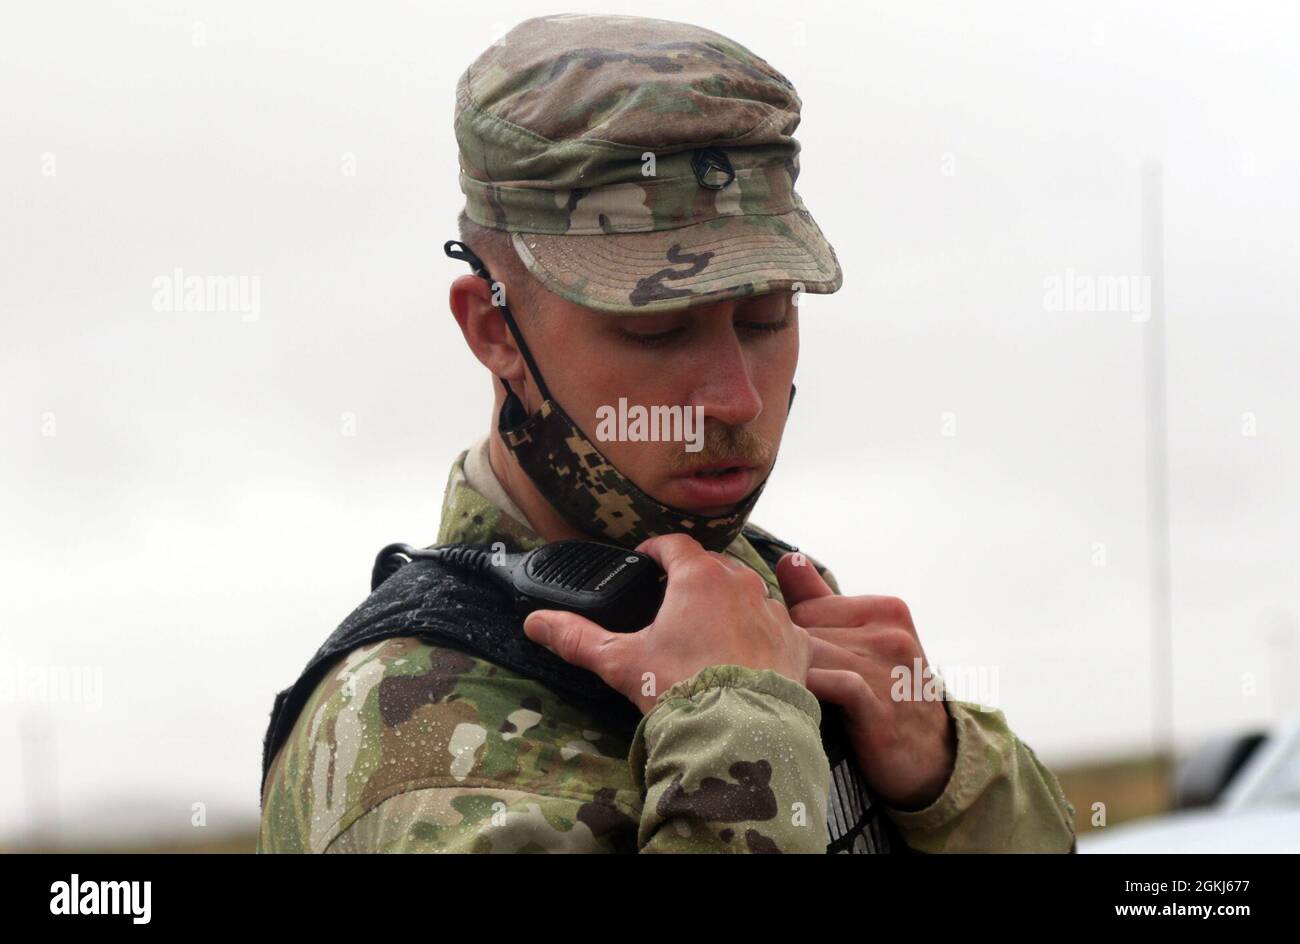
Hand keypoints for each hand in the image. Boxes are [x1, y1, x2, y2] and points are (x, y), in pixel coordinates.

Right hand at [523, 533, 812, 714]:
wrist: (743, 732)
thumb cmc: (682, 689)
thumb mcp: (621, 662)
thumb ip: (577, 638)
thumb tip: (536, 622)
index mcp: (698, 577)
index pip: (674, 544)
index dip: (656, 549)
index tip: (646, 560)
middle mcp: (741, 583)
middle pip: (713, 565)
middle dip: (693, 576)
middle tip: (673, 600)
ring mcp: (773, 611)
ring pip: (748, 593)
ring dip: (730, 602)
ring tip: (710, 630)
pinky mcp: (796, 642)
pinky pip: (777, 626)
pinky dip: (761, 633)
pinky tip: (747, 655)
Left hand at [775, 554, 956, 810]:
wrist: (933, 758)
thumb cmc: (885, 694)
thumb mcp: (859, 641)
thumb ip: (820, 600)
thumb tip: (788, 558)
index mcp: (885, 609)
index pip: (808, 607)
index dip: (787, 636)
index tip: (774, 658)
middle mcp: (890, 633)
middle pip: (806, 632)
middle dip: (782, 657)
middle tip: (762, 679)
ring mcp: (888, 669)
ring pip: (812, 656)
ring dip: (787, 676)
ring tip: (766, 693)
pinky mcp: (883, 707)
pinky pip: (833, 685)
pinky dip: (808, 691)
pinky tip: (790, 703)